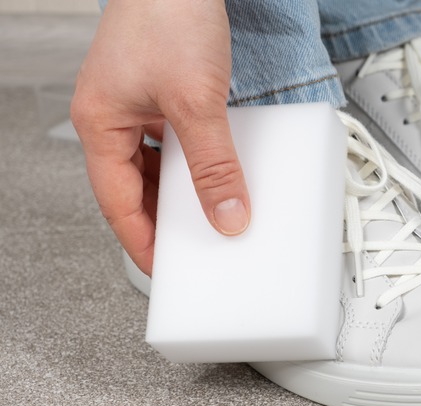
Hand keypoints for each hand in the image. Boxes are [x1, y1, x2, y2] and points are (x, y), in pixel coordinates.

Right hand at [71, 0, 249, 275]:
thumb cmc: (169, 16)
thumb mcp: (196, 104)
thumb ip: (214, 165)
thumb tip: (227, 215)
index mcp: (100, 125)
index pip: (119, 204)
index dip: (143, 243)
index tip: (168, 271)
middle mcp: (114, 117)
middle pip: (138, 188)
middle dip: (167, 219)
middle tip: (196, 248)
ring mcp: (138, 104)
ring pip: (159, 166)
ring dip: (185, 189)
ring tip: (212, 214)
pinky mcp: (163, 92)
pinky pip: (176, 142)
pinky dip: (196, 161)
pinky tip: (219, 170)